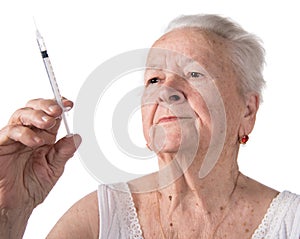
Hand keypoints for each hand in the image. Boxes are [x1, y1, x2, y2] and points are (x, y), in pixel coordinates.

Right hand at [0, 98, 80, 217]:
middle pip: (35, 109)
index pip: (51, 116)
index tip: (69, 105)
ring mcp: (14, 139)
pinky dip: (24, 133)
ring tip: (48, 123)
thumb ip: (64, 152)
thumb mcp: (54, 169)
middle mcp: (29, 135)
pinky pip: (10, 132)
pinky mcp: (1, 145)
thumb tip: (76, 137)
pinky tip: (35, 141)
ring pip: (21, 115)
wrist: (14, 205)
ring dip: (37, 116)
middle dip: (47, 106)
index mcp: (44, 138)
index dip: (59, 106)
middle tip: (58, 110)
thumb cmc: (31, 187)